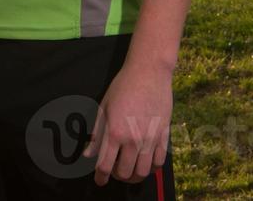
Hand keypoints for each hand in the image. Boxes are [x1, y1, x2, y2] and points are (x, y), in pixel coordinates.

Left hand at [83, 63, 171, 184]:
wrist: (149, 72)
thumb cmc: (122, 86)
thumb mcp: (104, 107)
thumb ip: (97, 134)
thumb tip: (88, 154)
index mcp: (114, 132)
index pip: (105, 165)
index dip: (101, 178)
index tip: (99, 181)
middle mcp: (133, 139)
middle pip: (125, 173)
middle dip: (117, 176)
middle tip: (115, 170)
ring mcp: (150, 139)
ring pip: (143, 172)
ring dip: (134, 176)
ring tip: (130, 170)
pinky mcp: (164, 135)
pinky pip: (159, 162)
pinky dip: (151, 168)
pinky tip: (145, 163)